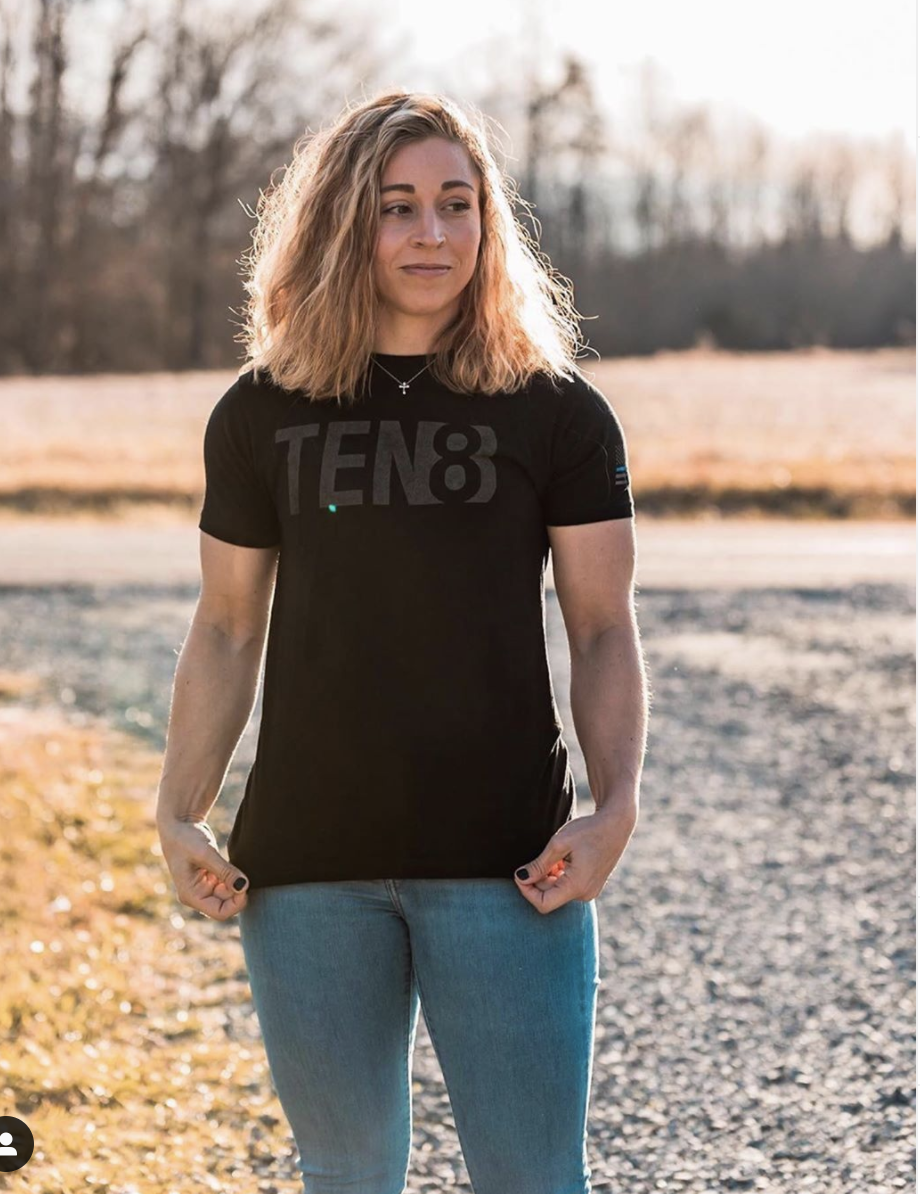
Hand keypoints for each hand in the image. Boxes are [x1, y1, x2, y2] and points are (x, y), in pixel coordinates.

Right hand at [157, 818, 250, 920]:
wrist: (178, 824)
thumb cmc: (186, 839)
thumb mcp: (206, 853)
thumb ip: (225, 871)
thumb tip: (244, 886)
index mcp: (191, 895)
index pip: (220, 913)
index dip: (236, 903)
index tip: (245, 884)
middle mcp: (197, 896)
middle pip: (227, 905)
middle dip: (237, 892)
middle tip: (244, 872)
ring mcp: (204, 888)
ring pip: (229, 895)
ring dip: (237, 884)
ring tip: (236, 865)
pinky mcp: (211, 878)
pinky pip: (228, 884)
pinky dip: (235, 877)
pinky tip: (235, 865)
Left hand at [513, 805, 636, 913]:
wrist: (616, 823)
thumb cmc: (588, 830)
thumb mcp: (558, 844)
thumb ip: (539, 865)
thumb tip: (520, 878)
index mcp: (577, 886)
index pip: (543, 904)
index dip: (527, 891)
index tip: (520, 873)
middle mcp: (585, 894)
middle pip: (549, 896)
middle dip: (537, 880)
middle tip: (537, 857)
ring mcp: (590, 891)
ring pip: (558, 891)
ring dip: (548, 876)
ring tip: (554, 855)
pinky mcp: (591, 885)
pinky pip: (568, 886)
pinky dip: (559, 875)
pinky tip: (563, 858)